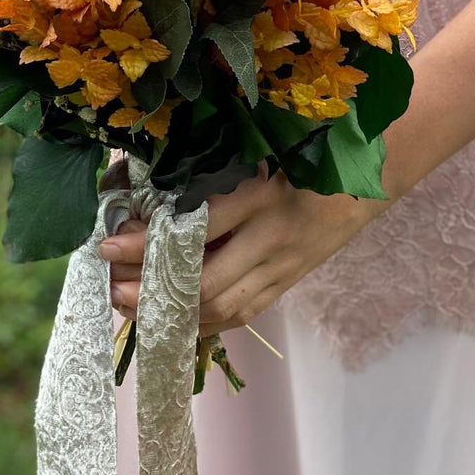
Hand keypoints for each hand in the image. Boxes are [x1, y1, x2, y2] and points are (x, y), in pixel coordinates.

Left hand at [98, 168, 385, 334]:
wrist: (366, 178)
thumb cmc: (303, 153)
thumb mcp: (258, 152)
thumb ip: (210, 175)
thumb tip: (144, 194)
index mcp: (262, 193)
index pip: (195, 228)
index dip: (147, 243)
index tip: (108, 243)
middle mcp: (273, 236)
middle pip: (206, 283)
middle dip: (153, 291)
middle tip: (113, 286)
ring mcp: (283, 266)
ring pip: (222, 307)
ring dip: (173, 313)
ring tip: (132, 305)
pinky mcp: (288, 284)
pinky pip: (242, 314)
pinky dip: (203, 322)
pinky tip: (172, 319)